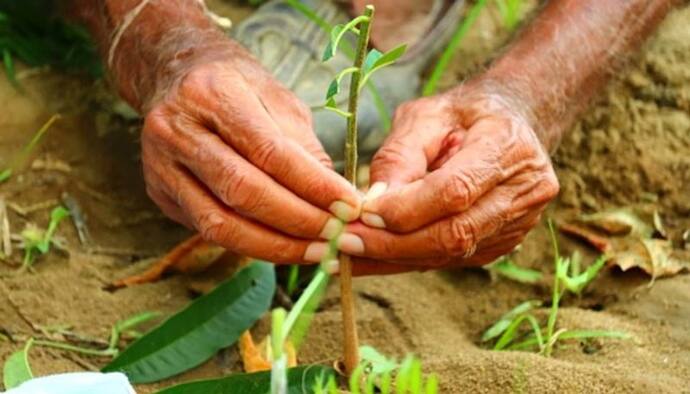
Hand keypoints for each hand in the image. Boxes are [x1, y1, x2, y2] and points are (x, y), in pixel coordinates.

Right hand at [141, 43, 360, 263]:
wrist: (176, 77)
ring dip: (275, 246)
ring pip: (220, 223)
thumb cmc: (238, 86)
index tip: (350, 206)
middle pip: (242, 191)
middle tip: (338, 235)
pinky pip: (209, 230)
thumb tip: (338, 199)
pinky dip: (252, 245)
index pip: (269, 151)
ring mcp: (161, 165)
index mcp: (212, 93)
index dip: (313, 186)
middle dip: (298, 221)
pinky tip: (284, 247)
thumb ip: (305, 147)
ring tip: (317, 251)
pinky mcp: (159, 193)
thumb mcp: (278, 98)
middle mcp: (177, 129)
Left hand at [338, 82, 558, 274]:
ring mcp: (519, 223)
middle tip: (343, 241)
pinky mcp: (503, 244)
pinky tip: (373, 256)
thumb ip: (399, 156)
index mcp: (508, 147)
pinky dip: (408, 260)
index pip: (455, 190)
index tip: (361, 212)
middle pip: (455, 233)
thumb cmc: (462, 114)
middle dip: (393, 243)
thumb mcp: (426, 115)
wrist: (510, 123)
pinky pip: (450, 260)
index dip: (406, 208)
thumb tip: (371, 203)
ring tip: (349, 252)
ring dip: (395, 257)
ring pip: (451, 254)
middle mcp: (524, 191)